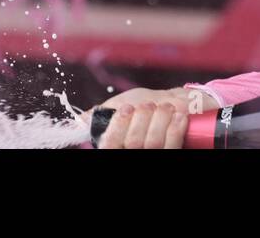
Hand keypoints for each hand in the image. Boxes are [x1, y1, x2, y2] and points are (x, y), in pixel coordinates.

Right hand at [84, 87, 219, 148]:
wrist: (177, 105)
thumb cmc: (146, 107)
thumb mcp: (121, 107)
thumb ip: (103, 113)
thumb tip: (80, 119)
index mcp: (118, 146)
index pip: (110, 144)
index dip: (118, 126)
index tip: (127, 108)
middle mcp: (134, 153)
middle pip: (133, 142)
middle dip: (142, 118)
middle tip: (148, 105)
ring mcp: (155, 154)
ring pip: (153, 143)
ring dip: (160, 119)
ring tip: (166, 107)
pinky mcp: (173, 153)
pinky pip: (173, 145)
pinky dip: (176, 128)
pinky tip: (179, 116)